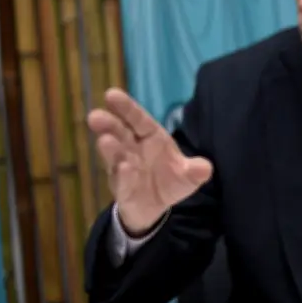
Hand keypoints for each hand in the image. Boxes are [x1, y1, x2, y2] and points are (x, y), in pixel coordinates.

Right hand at [87, 88, 212, 235]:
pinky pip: (122, 181)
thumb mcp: (187, 175)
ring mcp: (123, 168)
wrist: (155, 208)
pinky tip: (123, 168)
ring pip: (115, 156)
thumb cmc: (168, 181)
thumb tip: (205, 168)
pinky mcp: (122, 189)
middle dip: (109, 124)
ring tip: (104, 140)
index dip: (126, 108)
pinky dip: (123, 175)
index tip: (111, 94)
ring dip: (110, 148)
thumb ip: (194, 170)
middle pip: (120, 133)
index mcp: (150, 137)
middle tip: (95, 116)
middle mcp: (133, 149)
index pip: (137, 119)